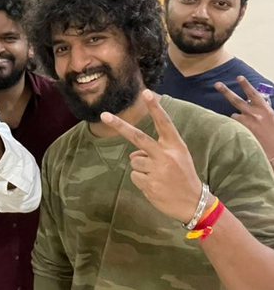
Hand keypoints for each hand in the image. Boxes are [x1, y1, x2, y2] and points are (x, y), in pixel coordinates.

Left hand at [100, 90, 201, 222]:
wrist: (193, 204)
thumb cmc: (183, 176)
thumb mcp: (177, 157)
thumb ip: (156, 150)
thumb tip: (134, 154)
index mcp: (175, 146)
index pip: (164, 123)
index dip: (155, 108)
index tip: (146, 93)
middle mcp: (166, 155)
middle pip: (138, 137)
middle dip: (119, 125)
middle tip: (104, 115)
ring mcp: (157, 170)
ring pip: (134, 161)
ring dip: (141, 168)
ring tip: (157, 177)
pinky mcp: (149, 184)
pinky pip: (134, 176)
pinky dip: (141, 180)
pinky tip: (154, 185)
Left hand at [215, 76, 273, 161]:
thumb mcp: (272, 118)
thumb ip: (264, 111)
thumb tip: (253, 105)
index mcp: (264, 109)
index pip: (253, 93)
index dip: (246, 85)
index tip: (239, 77)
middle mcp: (254, 114)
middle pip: (236, 100)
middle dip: (225, 91)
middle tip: (217, 84)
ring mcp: (246, 123)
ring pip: (234, 116)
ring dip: (236, 119)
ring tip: (244, 126)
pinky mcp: (241, 131)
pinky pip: (231, 127)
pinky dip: (232, 128)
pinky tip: (235, 133)